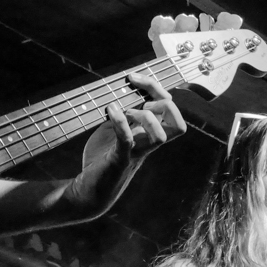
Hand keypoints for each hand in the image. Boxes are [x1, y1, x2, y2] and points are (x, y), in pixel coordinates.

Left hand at [64, 73, 186, 217]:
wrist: (88, 190)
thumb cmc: (101, 160)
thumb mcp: (113, 130)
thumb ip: (122, 114)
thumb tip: (120, 90)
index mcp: (149, 134)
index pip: (169, 109)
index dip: (156, 88)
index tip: (133, 77)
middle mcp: (147, 144)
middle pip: (178, 124)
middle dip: (163, 102)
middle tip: (140, 99)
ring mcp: (135, 153)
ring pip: (161, 136)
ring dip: (146, 117)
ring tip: (126, 111)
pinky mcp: (119, 160)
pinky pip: (127, 141)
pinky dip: (121, 123)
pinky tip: (110, 110)